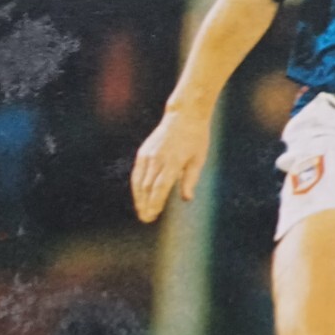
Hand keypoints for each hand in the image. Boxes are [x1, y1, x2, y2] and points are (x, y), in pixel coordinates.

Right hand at [131, 108, 210, 222]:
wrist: (184, 115)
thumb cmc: (196, 139)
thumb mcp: (198, 159)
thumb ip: (190, 180)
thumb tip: (186, 199)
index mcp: (172, 162)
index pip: (160, 188)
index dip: (155, 203)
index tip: (153, 215)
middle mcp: (157, 159)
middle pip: (148, 187)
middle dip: (146, 204)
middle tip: (146, 219)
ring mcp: (148, 154)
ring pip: (139, 181)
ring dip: (139, 198)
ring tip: (142, 211)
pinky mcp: (143, 151)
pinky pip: (137, 172)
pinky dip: (137, 185)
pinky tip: (139, 195)